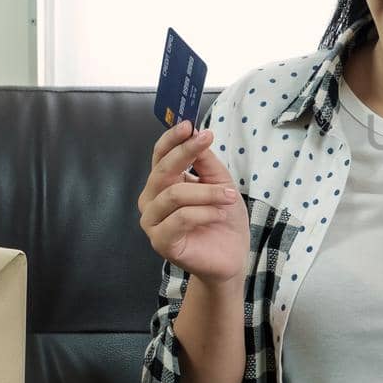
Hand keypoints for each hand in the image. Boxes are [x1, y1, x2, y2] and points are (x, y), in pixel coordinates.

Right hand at [137, 118, 249, 284]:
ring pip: (174, 194)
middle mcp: (152, 200)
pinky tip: (219, 214)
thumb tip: (197, 134)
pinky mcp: (160, 242)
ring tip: (229, 195)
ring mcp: (152, 222)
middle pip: (162, 170)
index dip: (172, 139)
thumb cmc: (222, 219)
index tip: (190, 124)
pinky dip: (204, 212)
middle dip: (186, 152)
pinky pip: (180, 218)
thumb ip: (206, 162)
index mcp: (163, 184)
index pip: (160, 155)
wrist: (230, 257)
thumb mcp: (220, 183)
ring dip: (207, 192)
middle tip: (207, 141)